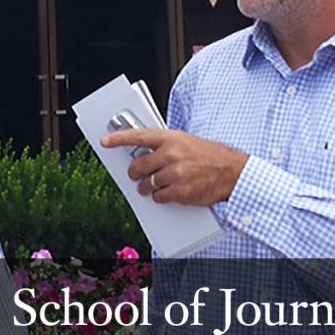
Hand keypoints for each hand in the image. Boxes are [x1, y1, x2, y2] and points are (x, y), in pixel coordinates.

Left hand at [100, 128, 247, 205]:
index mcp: (170, 138)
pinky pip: (159, 197)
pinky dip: (160, 197)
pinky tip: (167, 193)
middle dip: (134, 173)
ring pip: (147, 185)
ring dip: (146, 188)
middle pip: (138, 166)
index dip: (118, 139)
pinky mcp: (180, 191)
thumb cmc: (207, 154)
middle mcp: (170, 154)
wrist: (230, 171)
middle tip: (135, 175)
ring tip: (151, 186)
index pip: (138, 136)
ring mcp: (175, 174)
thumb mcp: (184, 141)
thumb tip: (143, 151)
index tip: (105, 141)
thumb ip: (164, 145)